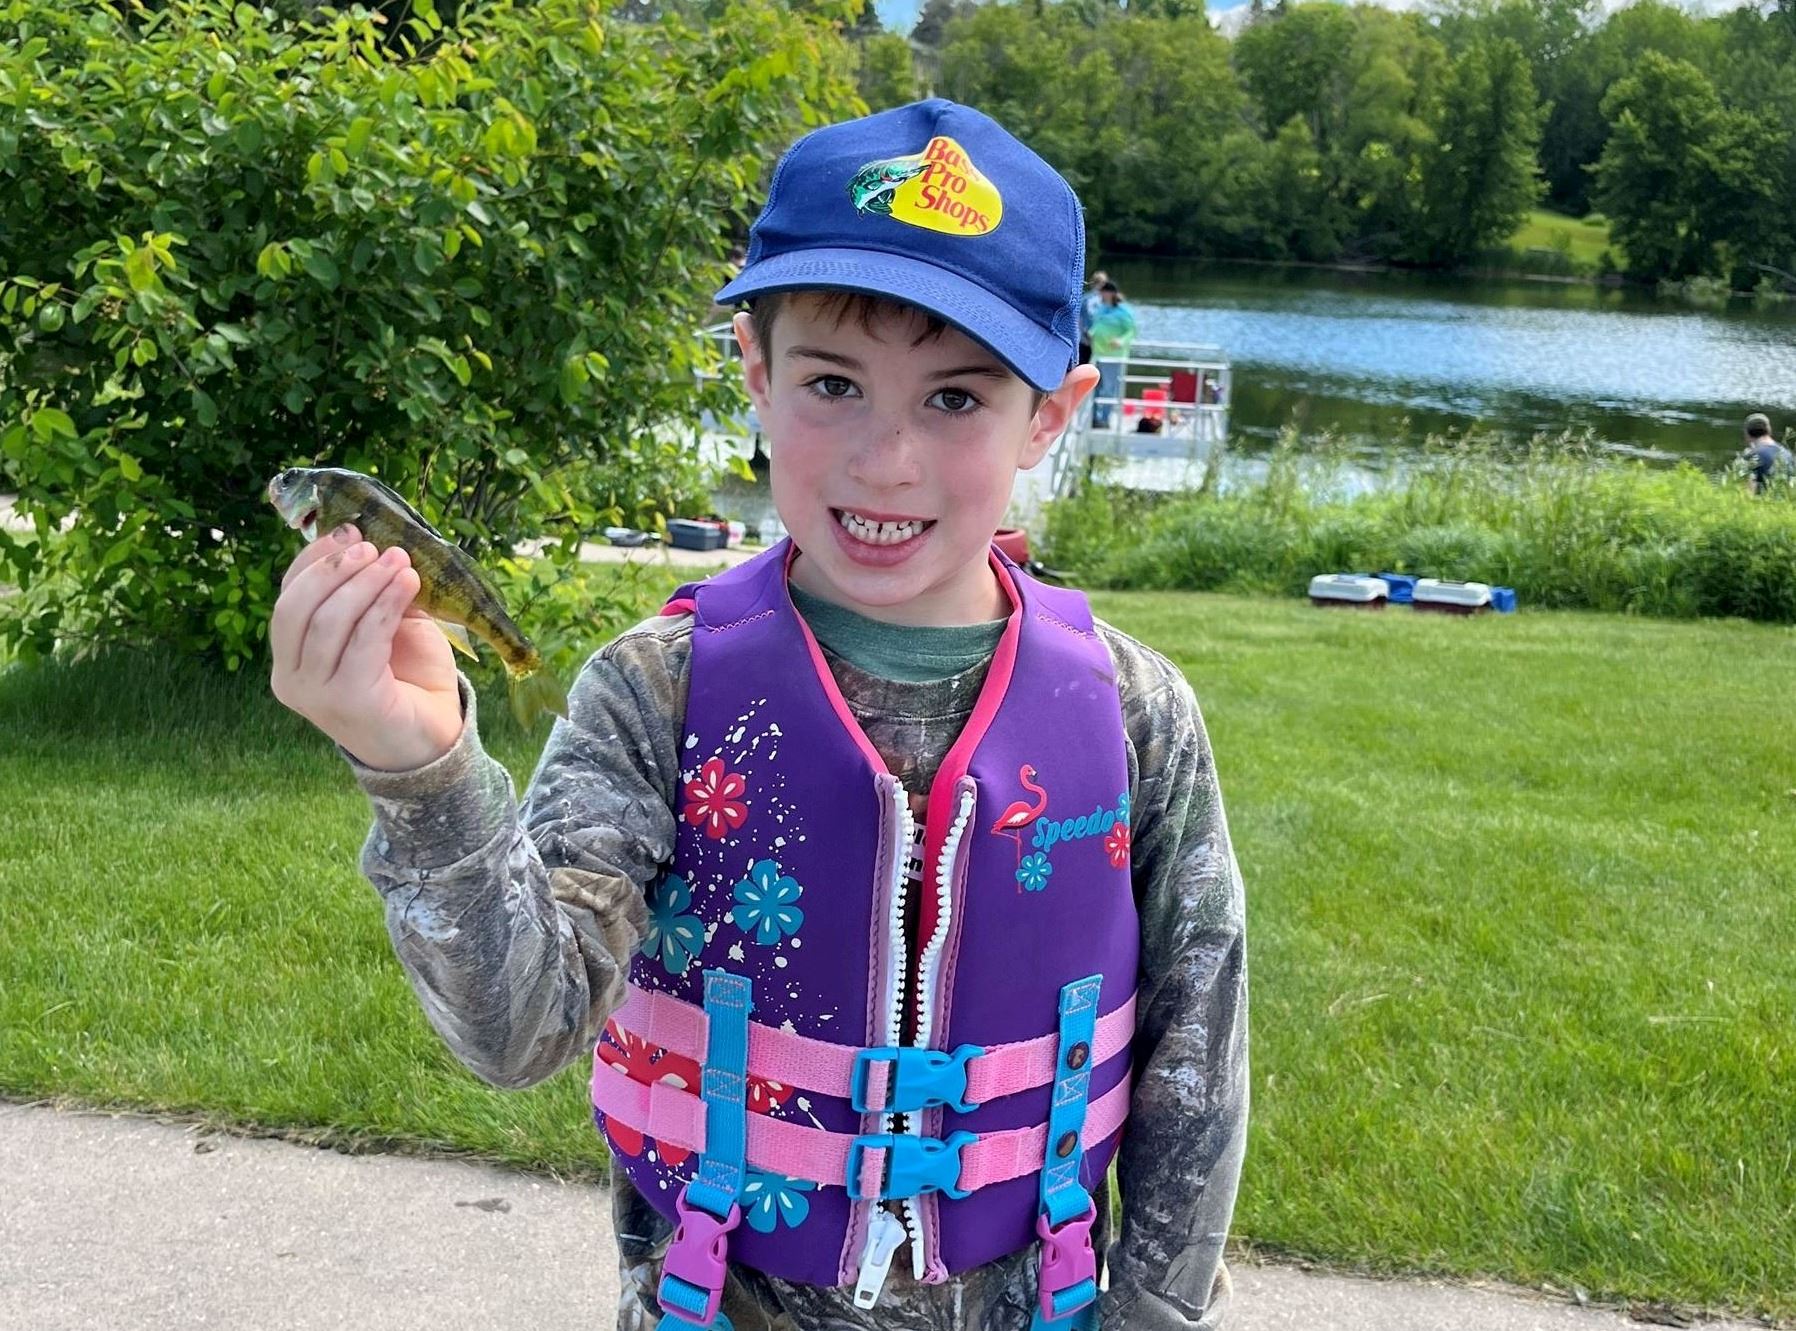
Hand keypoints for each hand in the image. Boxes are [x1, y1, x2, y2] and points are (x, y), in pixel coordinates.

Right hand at [269, 524, 463, 770]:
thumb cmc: (406, 680)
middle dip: (335, 569)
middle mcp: (292, 679)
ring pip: (329, 622)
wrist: (433, 738)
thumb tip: (374, 546)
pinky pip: (363, 641)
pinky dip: (385, 606)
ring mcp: (315, 694)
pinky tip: (407, 586)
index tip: (348, 532)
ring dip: (366, 583)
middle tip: (374, 547)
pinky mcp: (349, 701)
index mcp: (291, 657)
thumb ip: (369, 596)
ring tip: (400, 562)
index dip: (313, 561)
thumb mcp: (384, 627)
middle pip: (297, 608)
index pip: (288, 598)